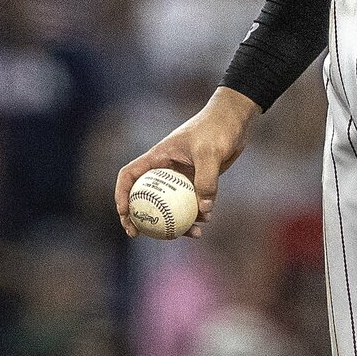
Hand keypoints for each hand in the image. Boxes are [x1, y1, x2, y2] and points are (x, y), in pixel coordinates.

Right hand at [115, 87, 259, 237]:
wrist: (235, 120)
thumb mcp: (210, 152)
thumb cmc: (217, 128)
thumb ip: (206, 180)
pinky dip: (196, 214)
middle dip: (140, 217)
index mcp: (158, 157)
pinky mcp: (197, 180)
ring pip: (170, 204)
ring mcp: (181, 176)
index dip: (121, 195)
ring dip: (175, 222)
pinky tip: (206, 222)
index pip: (129, 176)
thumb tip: (204, 211)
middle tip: (138, 234)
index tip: (125, 214)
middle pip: (144, 196)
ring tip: (190, 235)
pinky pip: (191, 203)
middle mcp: (165, 168)